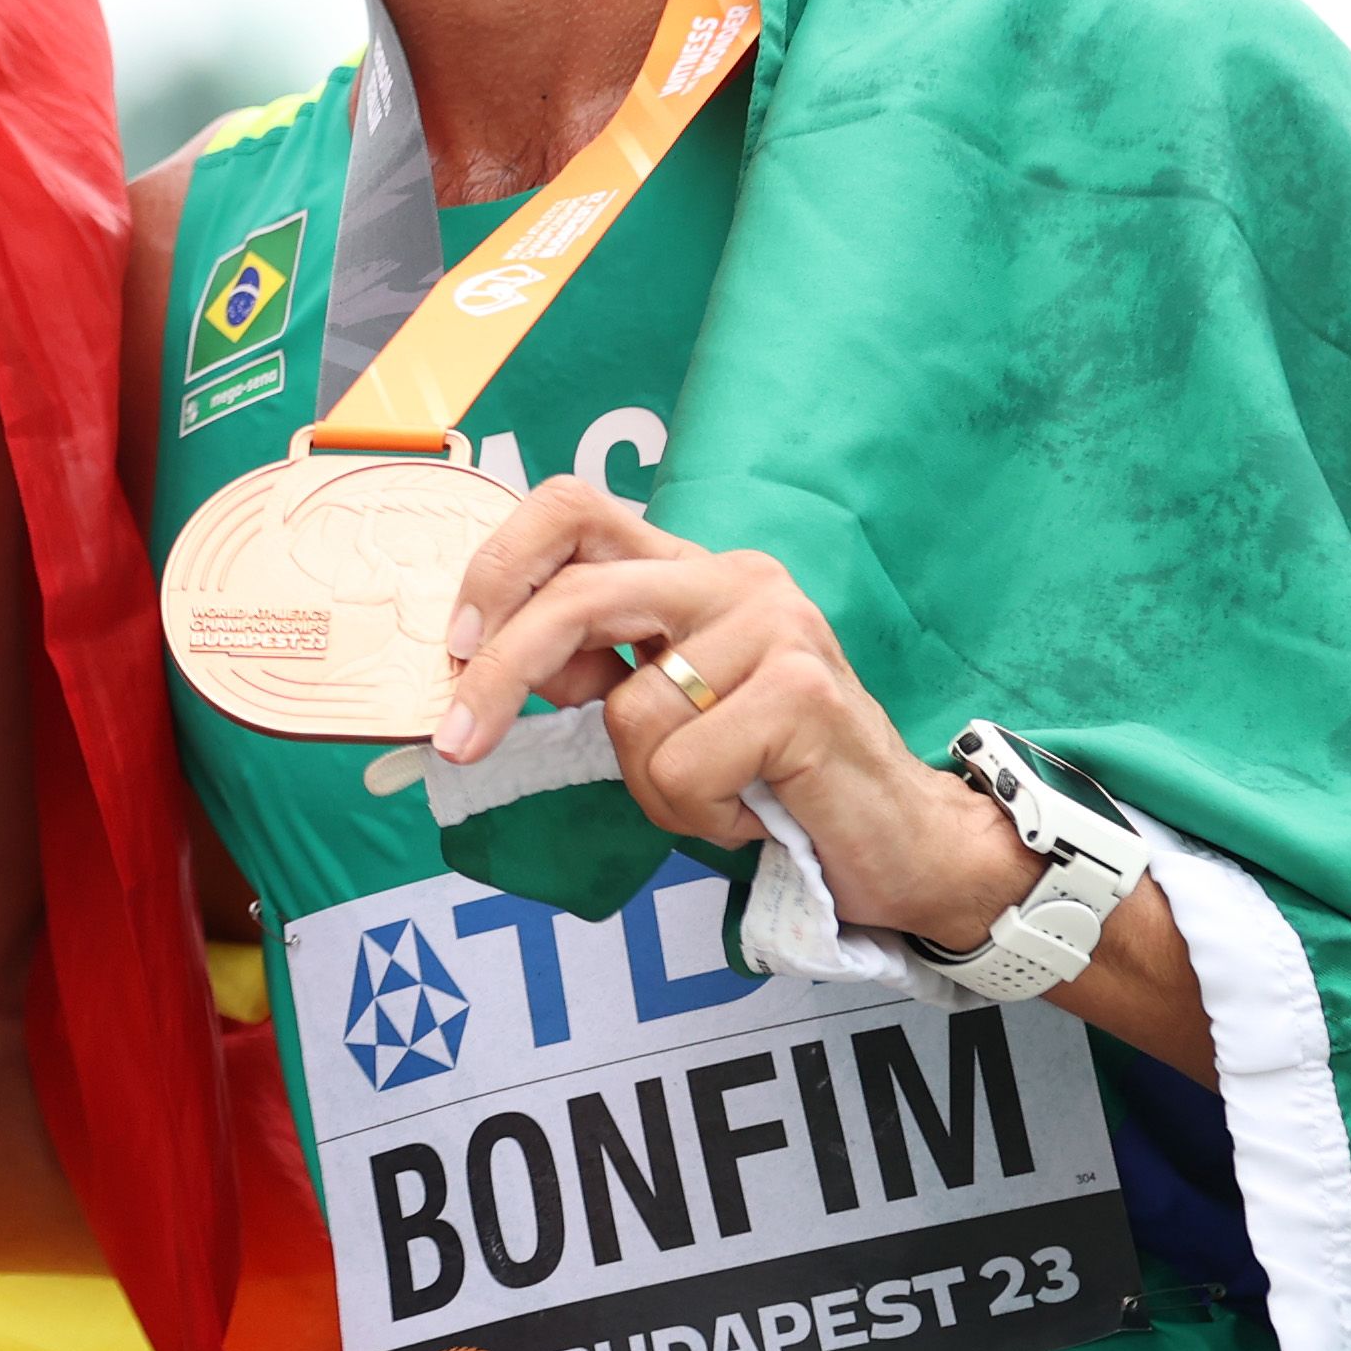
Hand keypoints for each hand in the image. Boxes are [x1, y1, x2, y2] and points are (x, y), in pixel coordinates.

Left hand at [427, 476, 1034, 950]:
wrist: (896, 841)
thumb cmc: (771, 779)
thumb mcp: (667, 714)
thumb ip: (597, 671)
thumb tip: (486, 656)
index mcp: (692, 570)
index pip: (573, 509)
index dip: (498, 567)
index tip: (453, 646)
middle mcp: (735, 578)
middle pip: (578, 593)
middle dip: (499, 674)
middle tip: (458, 744)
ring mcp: (776, 627)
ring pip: (631, 710)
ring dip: (651, 787)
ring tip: (718, 797)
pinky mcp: (803, 691)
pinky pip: (682, 766)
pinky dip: (698, 815)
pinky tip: (753, 812)